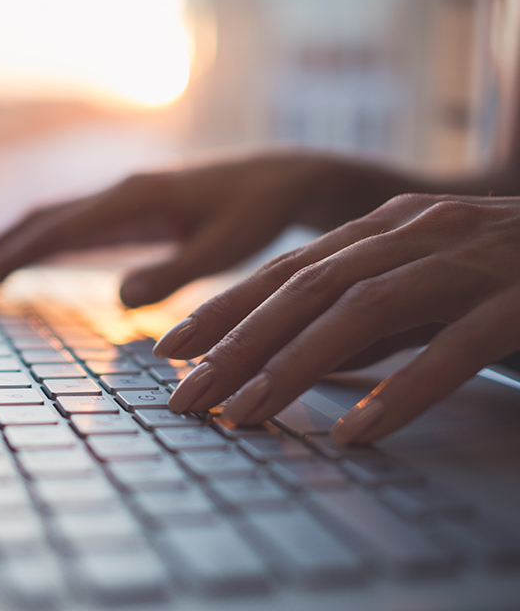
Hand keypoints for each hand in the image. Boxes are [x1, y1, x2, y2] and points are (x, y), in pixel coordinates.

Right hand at [0, 150, 402, 306]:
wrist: (281, 179)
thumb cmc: (258, 214)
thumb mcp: (226, 248)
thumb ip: (175, 272)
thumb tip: (119, 299)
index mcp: (132, 199)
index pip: (54, 230)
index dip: (9, 258)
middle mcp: (117, 193)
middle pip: (37, 221)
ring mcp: (120, 200)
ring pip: (48, 222)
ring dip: (8, 250)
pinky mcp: (129, 211)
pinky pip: (70, 228)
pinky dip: (37, 248)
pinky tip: (24, 266)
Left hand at [155, 194, 519, 442]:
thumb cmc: (506, 278)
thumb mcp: (423, 291)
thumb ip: (364, 319)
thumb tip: (288, 362)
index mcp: (388, 226)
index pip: (287, 269)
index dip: (225, 308)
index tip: (171, 350)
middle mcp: (418, 232)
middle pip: (307, 289)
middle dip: (238, 344)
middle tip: (186, 396)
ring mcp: (471, 259)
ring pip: (363, 311)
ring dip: (295, 367)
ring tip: (246, 417)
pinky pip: (454, 345)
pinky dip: (401, 388)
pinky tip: (357, 430)